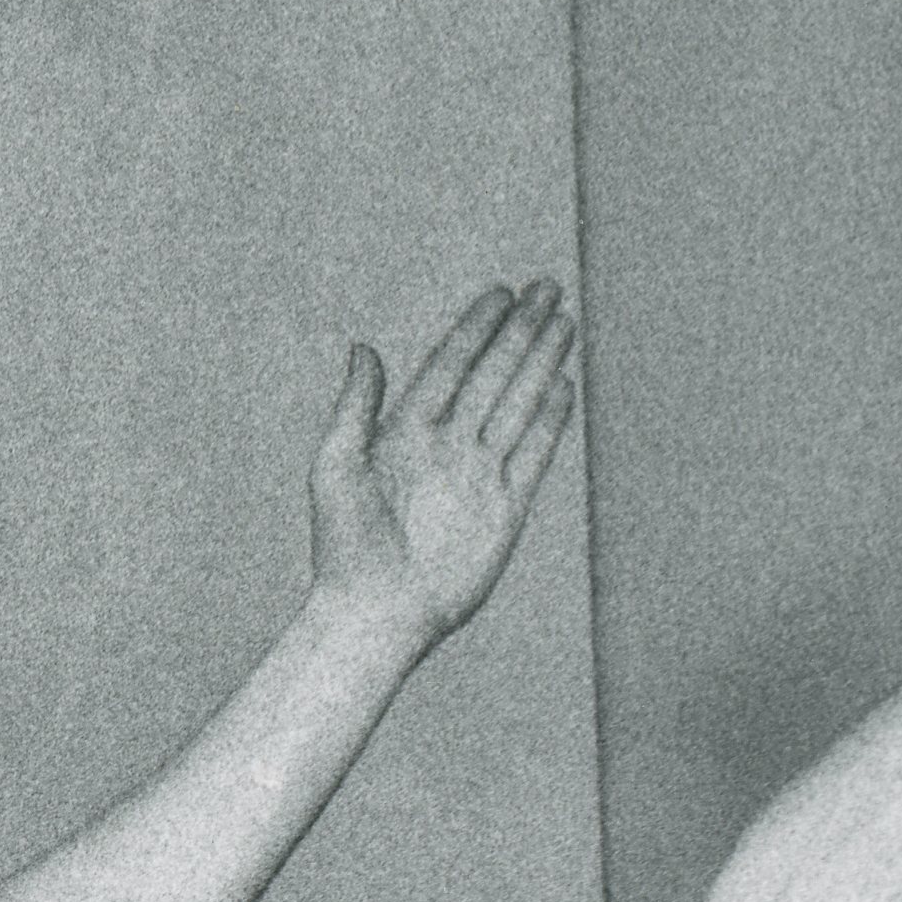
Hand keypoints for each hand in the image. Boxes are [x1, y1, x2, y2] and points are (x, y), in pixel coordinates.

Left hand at [308, 281, 579, 650]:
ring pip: (518, 404)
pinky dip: (550, 420)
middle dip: (520, 331)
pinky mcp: (506, 508)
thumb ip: (354, 408)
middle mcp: (447, 445)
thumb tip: (363, 348)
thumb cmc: (344, 548)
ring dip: (541, 363)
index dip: (475, 328)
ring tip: (564, 322)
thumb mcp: (336, 468)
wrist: (377, 614)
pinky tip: (564, 385)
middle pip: (492, 375)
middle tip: (546, 287)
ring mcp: (479, 474)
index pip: (449, 365)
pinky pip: (534, 454)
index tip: (500, 292)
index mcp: (405, 431)